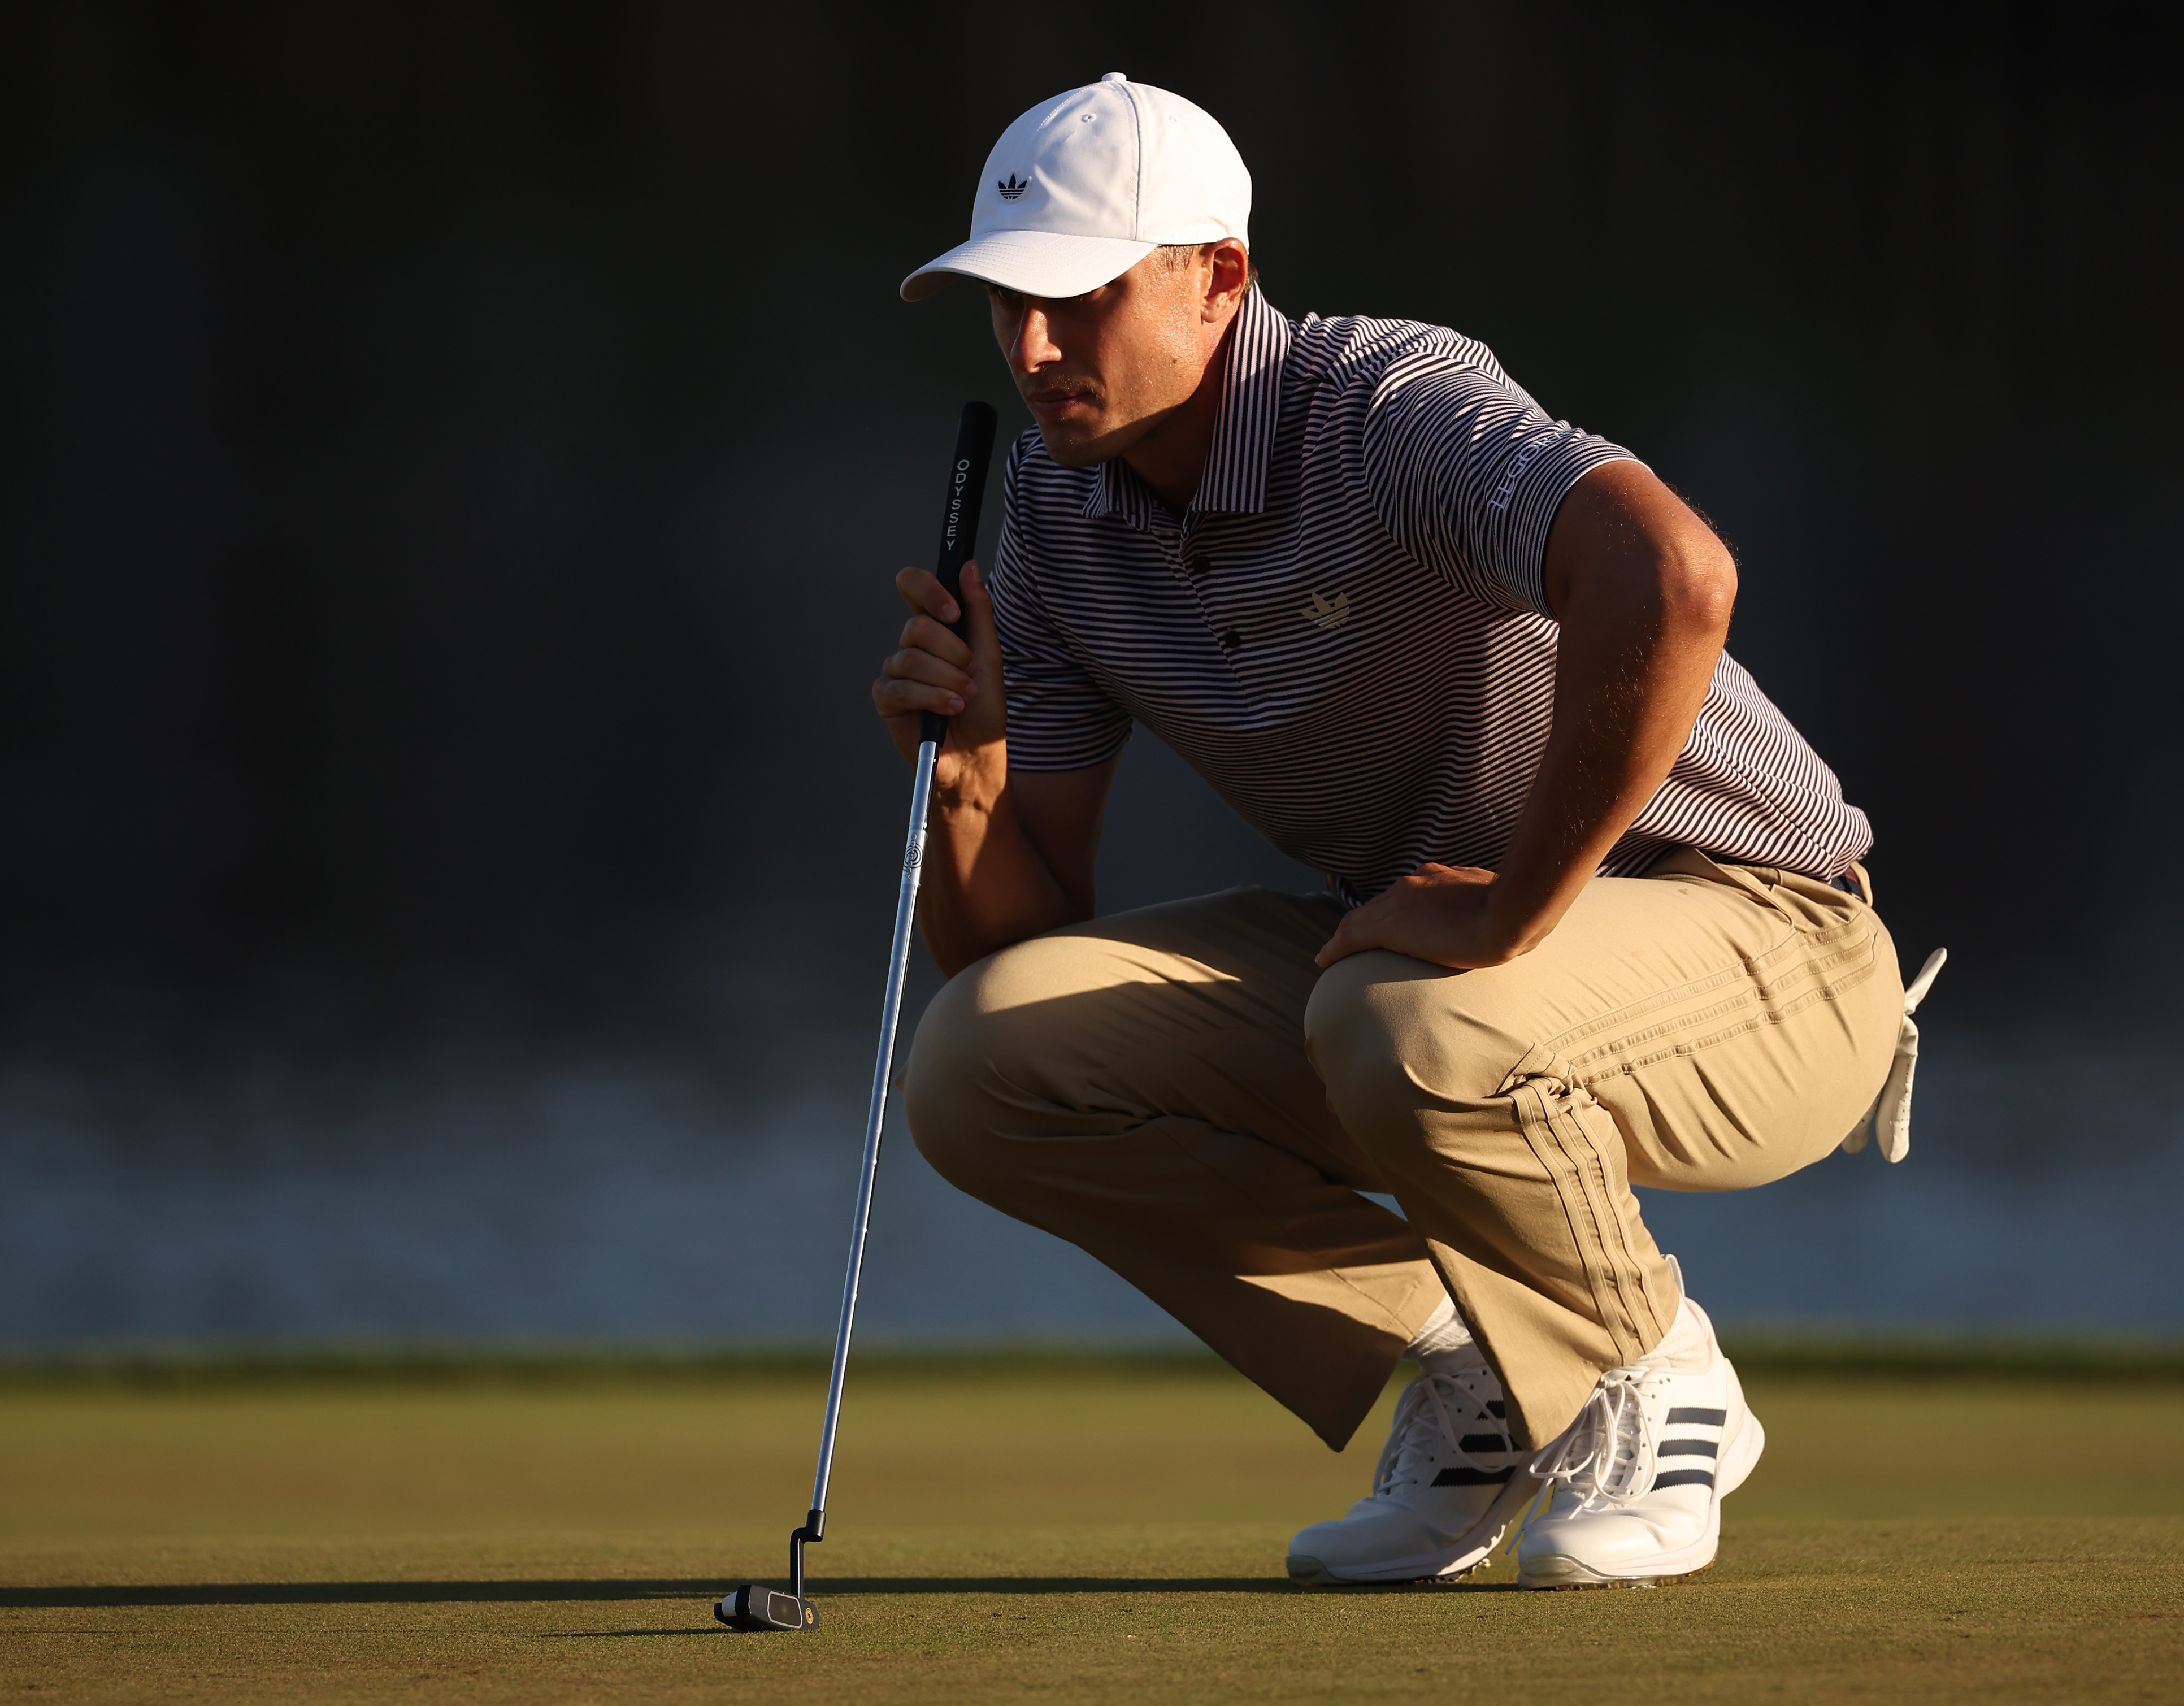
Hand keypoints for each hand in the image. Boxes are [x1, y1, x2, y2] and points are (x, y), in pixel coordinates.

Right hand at [871, 560, 1007, 775]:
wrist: (977, 755)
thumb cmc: (983, 709)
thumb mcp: (989, 656)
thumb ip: (978, 611)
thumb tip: (969, 567)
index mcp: (935, 628)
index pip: (913, 586)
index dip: (927, 590)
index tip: (952, 612)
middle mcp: (911, 644)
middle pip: (917, 626)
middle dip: (952, 653)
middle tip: (970, 676)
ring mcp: (895, 670)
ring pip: (911, 657)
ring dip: (947, 680)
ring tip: (964, 699)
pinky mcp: (886, 698)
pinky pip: (901, 687)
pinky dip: (931, 698)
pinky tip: (950, 710)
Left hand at [1315, 863, 1526, 970]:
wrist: (1515, 911)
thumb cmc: (1523, 912)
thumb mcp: (1508, 907)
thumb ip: (1500, 911)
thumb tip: (1519, 926)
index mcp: (1445, 879)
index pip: (1412, 894)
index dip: (1399, 909)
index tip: (1397, 923)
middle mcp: (1419, 883)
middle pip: (1383, 904)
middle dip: (1369, 920)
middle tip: (1355, 938)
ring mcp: (1402, 901)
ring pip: (1362, 917)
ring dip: (1347, 934)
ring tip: (1334, 951)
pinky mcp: (1390, 924)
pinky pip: (1351, 936)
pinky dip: (1335, 947)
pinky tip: (1324, 960)